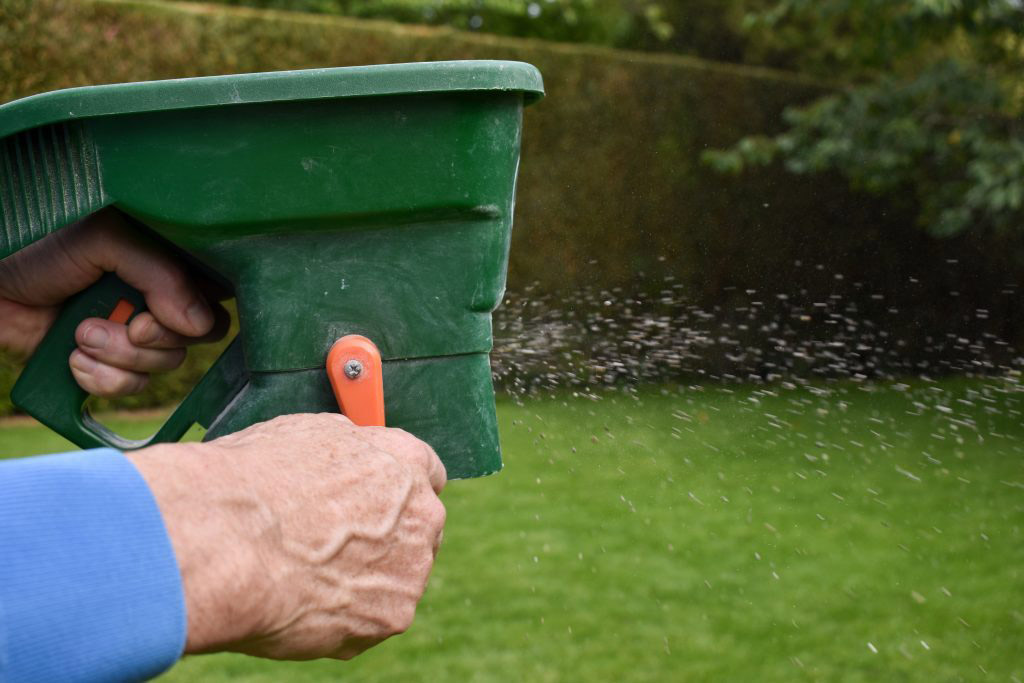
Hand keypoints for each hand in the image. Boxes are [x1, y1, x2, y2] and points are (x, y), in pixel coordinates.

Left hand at [0, 208, 226, 396]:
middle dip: (153, 341)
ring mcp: (132, 337)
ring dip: (117, 358)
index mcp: (164, 265)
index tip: (158, 312)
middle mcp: (155, 301)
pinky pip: (129, 389)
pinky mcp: (107, 366)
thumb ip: (160, 274)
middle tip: (125, 326)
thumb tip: (199, 323)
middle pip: (195, 339)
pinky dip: (99, 380)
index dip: (197, 315)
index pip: (216, 297)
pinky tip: (72, 359)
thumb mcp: (104, 242)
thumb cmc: (39, 252)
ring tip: (79, 335)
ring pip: (161, 368)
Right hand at [128, 413, 446, 659]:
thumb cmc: (254, 482)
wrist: (227, 542)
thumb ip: (347, 452)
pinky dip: (344, 619)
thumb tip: (348, 459)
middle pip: (419, 528)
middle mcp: (422, 511)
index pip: (426, 473)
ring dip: (365, 580)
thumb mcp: (305, 434)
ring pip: (396, 578)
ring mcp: (412, 567)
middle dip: (386, 538)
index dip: (397, 490)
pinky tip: (304, 605)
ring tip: (305, 579)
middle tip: (334, 549)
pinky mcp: (393, 616)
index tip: (377, 504)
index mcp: (404, 459)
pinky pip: (372, 620)